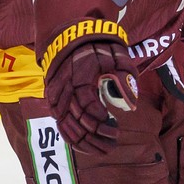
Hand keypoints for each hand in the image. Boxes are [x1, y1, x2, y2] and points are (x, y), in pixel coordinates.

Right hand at [44, 38, 137, 152]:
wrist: (72, 35)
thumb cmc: (99, 46)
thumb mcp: (117, 54)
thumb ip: (124, 75)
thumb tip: (131, 104)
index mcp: (81, 73)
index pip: (87, 101)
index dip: (98, 116)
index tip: (112, 124)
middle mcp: (64, 84)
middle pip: (74, 116)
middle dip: (94, 134)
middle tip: (113, 142)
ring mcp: (56, 91)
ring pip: (64, 121)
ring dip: (81, 139)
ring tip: (101, 149)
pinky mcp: (52, 95)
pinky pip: (57, 119)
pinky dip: (69, 133)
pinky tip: (83, 143)